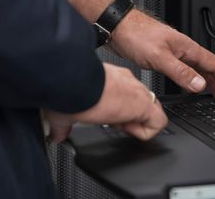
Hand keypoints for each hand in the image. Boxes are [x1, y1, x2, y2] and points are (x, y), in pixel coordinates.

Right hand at [44, 63, 167, 142]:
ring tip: (116, 125)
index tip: (103, 117)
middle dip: (127, 119)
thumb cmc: (67, 90)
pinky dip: (144, 132)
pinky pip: (157, 123)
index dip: (117, 113)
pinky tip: (126, 130)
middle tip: (110, 123)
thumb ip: (63, 123)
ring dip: (135, 124)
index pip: (125, 96)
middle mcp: (127, 82)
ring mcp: (137, 93)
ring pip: (150, 111)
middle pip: (140, 103)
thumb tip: (56, 134)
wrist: (71, 82)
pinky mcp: (144, 104)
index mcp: (111, 79)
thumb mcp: (64, 110)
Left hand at [109, 9, 214, 100]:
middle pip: (211, 68)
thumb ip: (180, 72)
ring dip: (211, 82)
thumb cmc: (136, 34)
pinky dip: (195, 80)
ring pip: (199, 69)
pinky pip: (187, 70)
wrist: (118, 25)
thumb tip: (200, 85)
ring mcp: (175, 53)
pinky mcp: (165, 57)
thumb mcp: (159, 57)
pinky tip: (193, 86)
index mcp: (187, 48)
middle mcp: (184, 50)